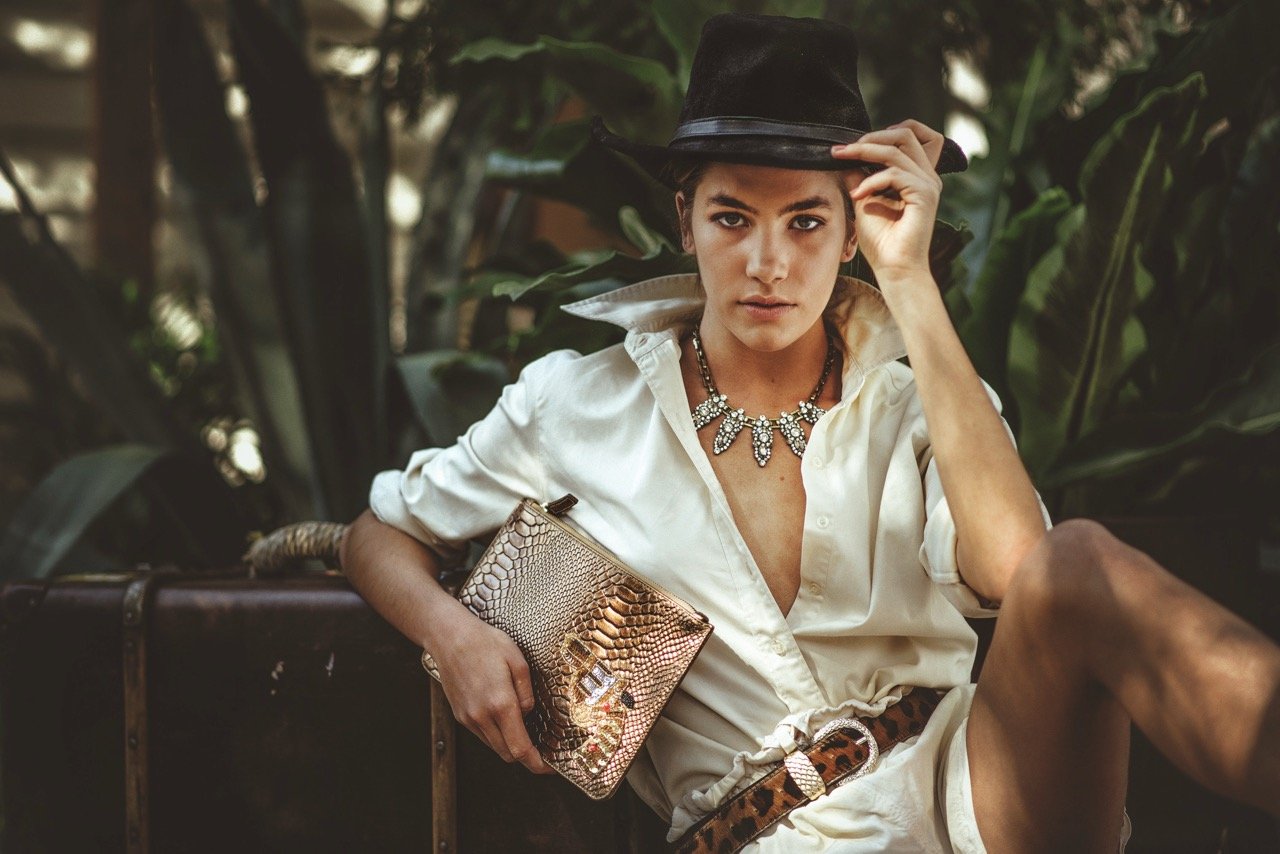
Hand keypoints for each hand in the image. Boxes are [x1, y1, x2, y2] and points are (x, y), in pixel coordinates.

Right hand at [432, 609, 554, 774]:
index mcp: (500, 704)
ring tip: (524, 730)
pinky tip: (504, 718)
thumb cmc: (485, 643)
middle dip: (526, 756)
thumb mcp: (517, 660)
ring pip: (494, 746)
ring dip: (510, 745)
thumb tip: (528, 712)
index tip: (548, 768)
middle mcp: (482, 716)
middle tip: (542, 749)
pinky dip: (496, 734)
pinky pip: (482, 734)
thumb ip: (527, 692)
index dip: (536, 763)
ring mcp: (468, 717)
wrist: (449, 637)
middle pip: (507, 753)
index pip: (520, 748)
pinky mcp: (460, 714)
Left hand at [831, 119, 943, 284]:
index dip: (882, 132)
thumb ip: (859, 176)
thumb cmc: (881, 241)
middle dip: (870, 137)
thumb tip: (845, 157)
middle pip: (905, 133)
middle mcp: (926, 176)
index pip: (910, 134)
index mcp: (917, 175)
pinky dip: (871, 181)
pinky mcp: (925, 194)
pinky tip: (858, 196)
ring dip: (863, 152)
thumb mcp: (864, 199)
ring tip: (841, 161)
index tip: (852, 146)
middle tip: (842, 150)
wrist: (893, 269)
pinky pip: (894, 173)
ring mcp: (928, 184)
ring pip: (896, 149)